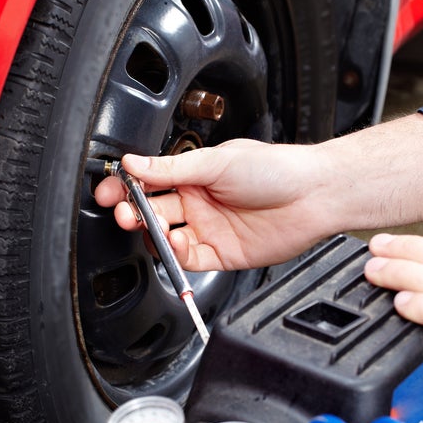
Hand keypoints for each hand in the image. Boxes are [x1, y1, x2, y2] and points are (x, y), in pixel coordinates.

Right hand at [93, 114, 422, 270]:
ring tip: (147, 226)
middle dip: (133, 212)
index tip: (109, 190)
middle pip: (153, 211)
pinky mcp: (222, 255)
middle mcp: (199, 201)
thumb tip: (133, 163)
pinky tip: (171, 244)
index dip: (127, 187)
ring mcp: (210, 229)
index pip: (150, 181)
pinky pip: (189, 260)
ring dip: (151, 234)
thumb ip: (172, 167)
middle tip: (124, 211)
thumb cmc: (276, 168)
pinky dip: (174, 256)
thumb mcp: (217, 161)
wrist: (314, 196)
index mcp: (195, 173)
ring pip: (166, 238)